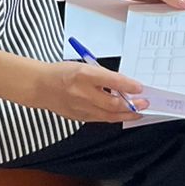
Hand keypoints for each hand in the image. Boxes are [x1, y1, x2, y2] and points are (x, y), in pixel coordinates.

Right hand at [32, 60, 149, 122]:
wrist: (40, 86)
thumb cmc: (63, 72)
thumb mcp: (84, 66)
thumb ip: (103, 76)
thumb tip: (124, 85)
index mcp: (84, 74)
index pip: (112, 80)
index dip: (129, 85)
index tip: (140, 88)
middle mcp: (82, 92)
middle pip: (112, 103)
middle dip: (131, 104)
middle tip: (144, 103)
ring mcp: (80, 107)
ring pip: (108, 115)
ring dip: (125, 114)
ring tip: (138, 112)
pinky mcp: (78, 117)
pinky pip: (100, 119)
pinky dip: (112, 117)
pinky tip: (121, 115)